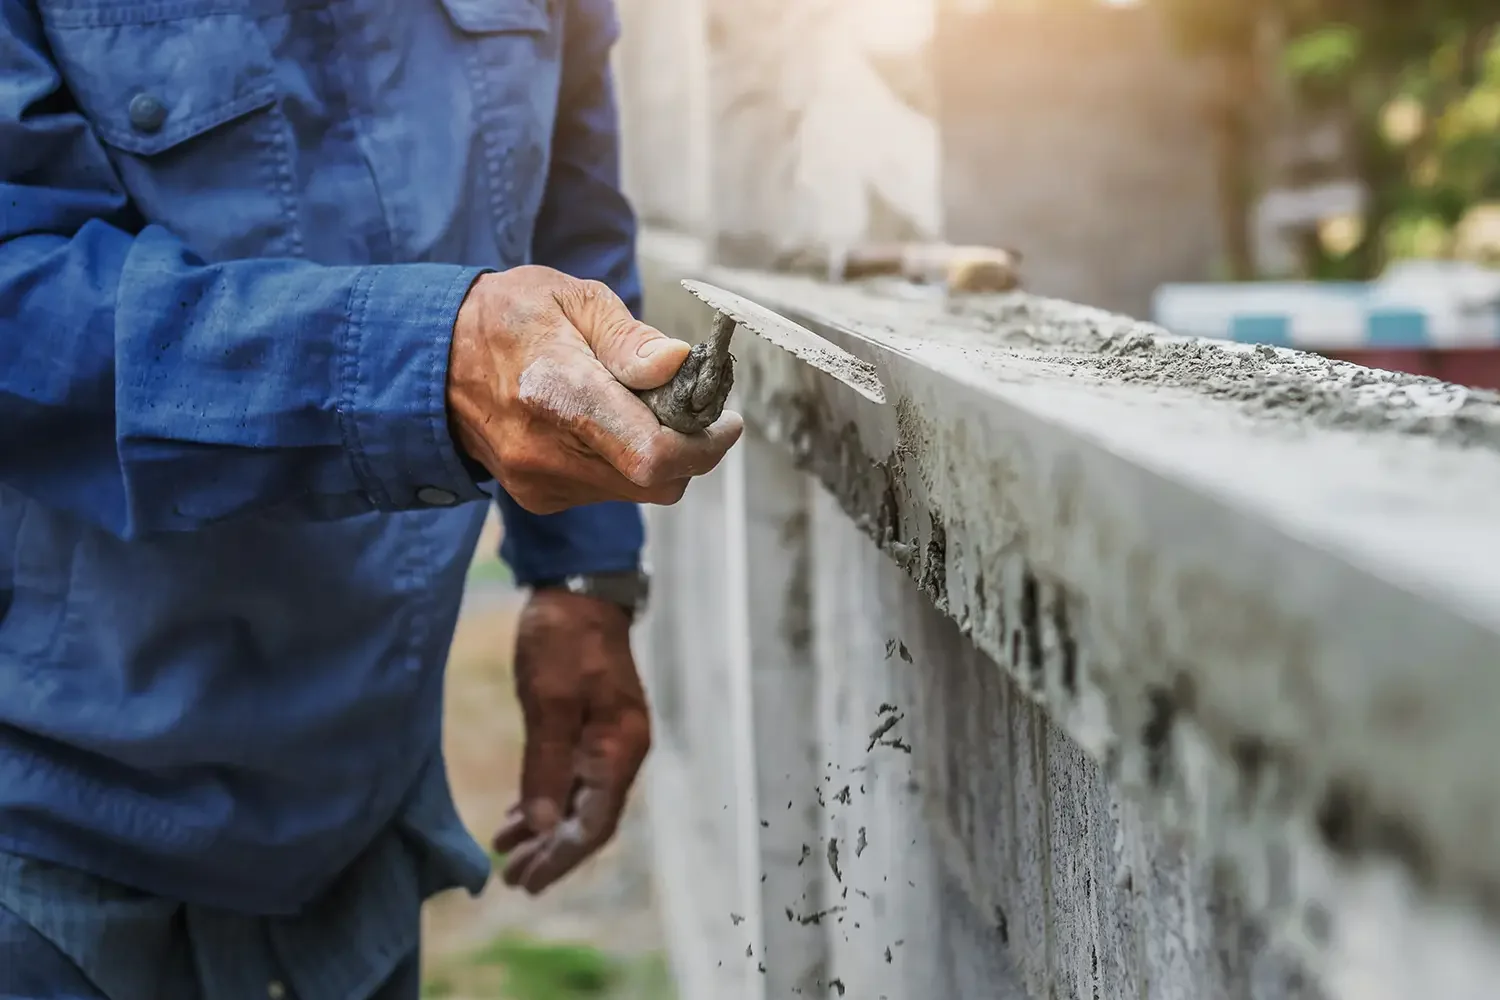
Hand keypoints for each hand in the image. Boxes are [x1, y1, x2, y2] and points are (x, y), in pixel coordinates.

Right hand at [448, 267, 742, 513]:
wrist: (431, 360)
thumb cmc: (508, 318)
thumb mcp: (572, 299)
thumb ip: (628, 339)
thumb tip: (676, 365)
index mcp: (556, 390)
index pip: (652, 452)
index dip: (705, 446)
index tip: (727, 422)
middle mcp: (546, 449)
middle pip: (656, 481)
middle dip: (689, 450)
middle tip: (693, 410)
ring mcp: (540, 481)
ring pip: (637, 491)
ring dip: (657, 456)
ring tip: (640, 407)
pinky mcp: (539, 497)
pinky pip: (608, 491)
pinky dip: (624, 462)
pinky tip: (605, 425)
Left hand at [492, 589, 651, 894]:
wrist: (579, 587)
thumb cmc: (563, 639)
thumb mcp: (548, 702)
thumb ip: (547, 766)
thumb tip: (545, 826)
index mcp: (619, 747)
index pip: (595, 823)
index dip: (561, 857)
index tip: (525, 881)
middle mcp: (623, 749)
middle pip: (591, 819)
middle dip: (552, 852)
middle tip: (511, 879)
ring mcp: (611, 737)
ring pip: (582, 801)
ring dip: (546, 830)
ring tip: (507, 853)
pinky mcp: (595, 724)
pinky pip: (575, 777)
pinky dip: (549, 800)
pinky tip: (521, 814)